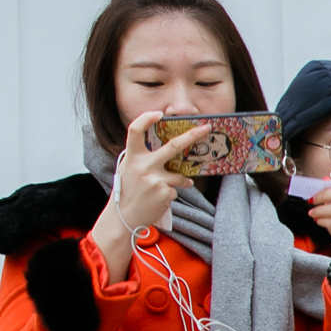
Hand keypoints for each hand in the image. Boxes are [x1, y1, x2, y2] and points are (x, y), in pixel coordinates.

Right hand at [89, 110, 210, 281]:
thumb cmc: (128, 191)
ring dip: (178, 181)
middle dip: (193, 135)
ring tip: (161, 189)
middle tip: (207, 127)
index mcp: (132, 156)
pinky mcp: (165, 192)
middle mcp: (143, 165)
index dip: (146, 118)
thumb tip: (169, 150)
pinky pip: (177, 189)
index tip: (158, 113)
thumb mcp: (129, 169)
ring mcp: (155, 179)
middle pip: (172, 146)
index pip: (135, 130)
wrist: (123, 217)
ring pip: (179, 175)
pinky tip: (158, 199)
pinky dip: (171, 193)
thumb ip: (143, 158)